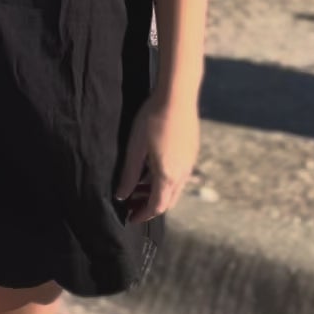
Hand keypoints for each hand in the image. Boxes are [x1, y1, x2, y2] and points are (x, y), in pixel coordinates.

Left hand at [115, 89, 199, 223]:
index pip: (157, 206)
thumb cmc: (152, 120)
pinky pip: (179, 176)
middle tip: (131, 205)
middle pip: (168, 201)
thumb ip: (128, 174)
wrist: (177, 96)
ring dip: (157, 193)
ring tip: (138, 187)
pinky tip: (152, 169)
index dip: (143, 215)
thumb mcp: (135, 148)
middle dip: (149, 207)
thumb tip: (121, 196)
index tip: (130, 217)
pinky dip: (165, 181)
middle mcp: (182, 173)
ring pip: (174, 188)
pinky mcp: (192, 152)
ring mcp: (190, 163)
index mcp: (167, 175)